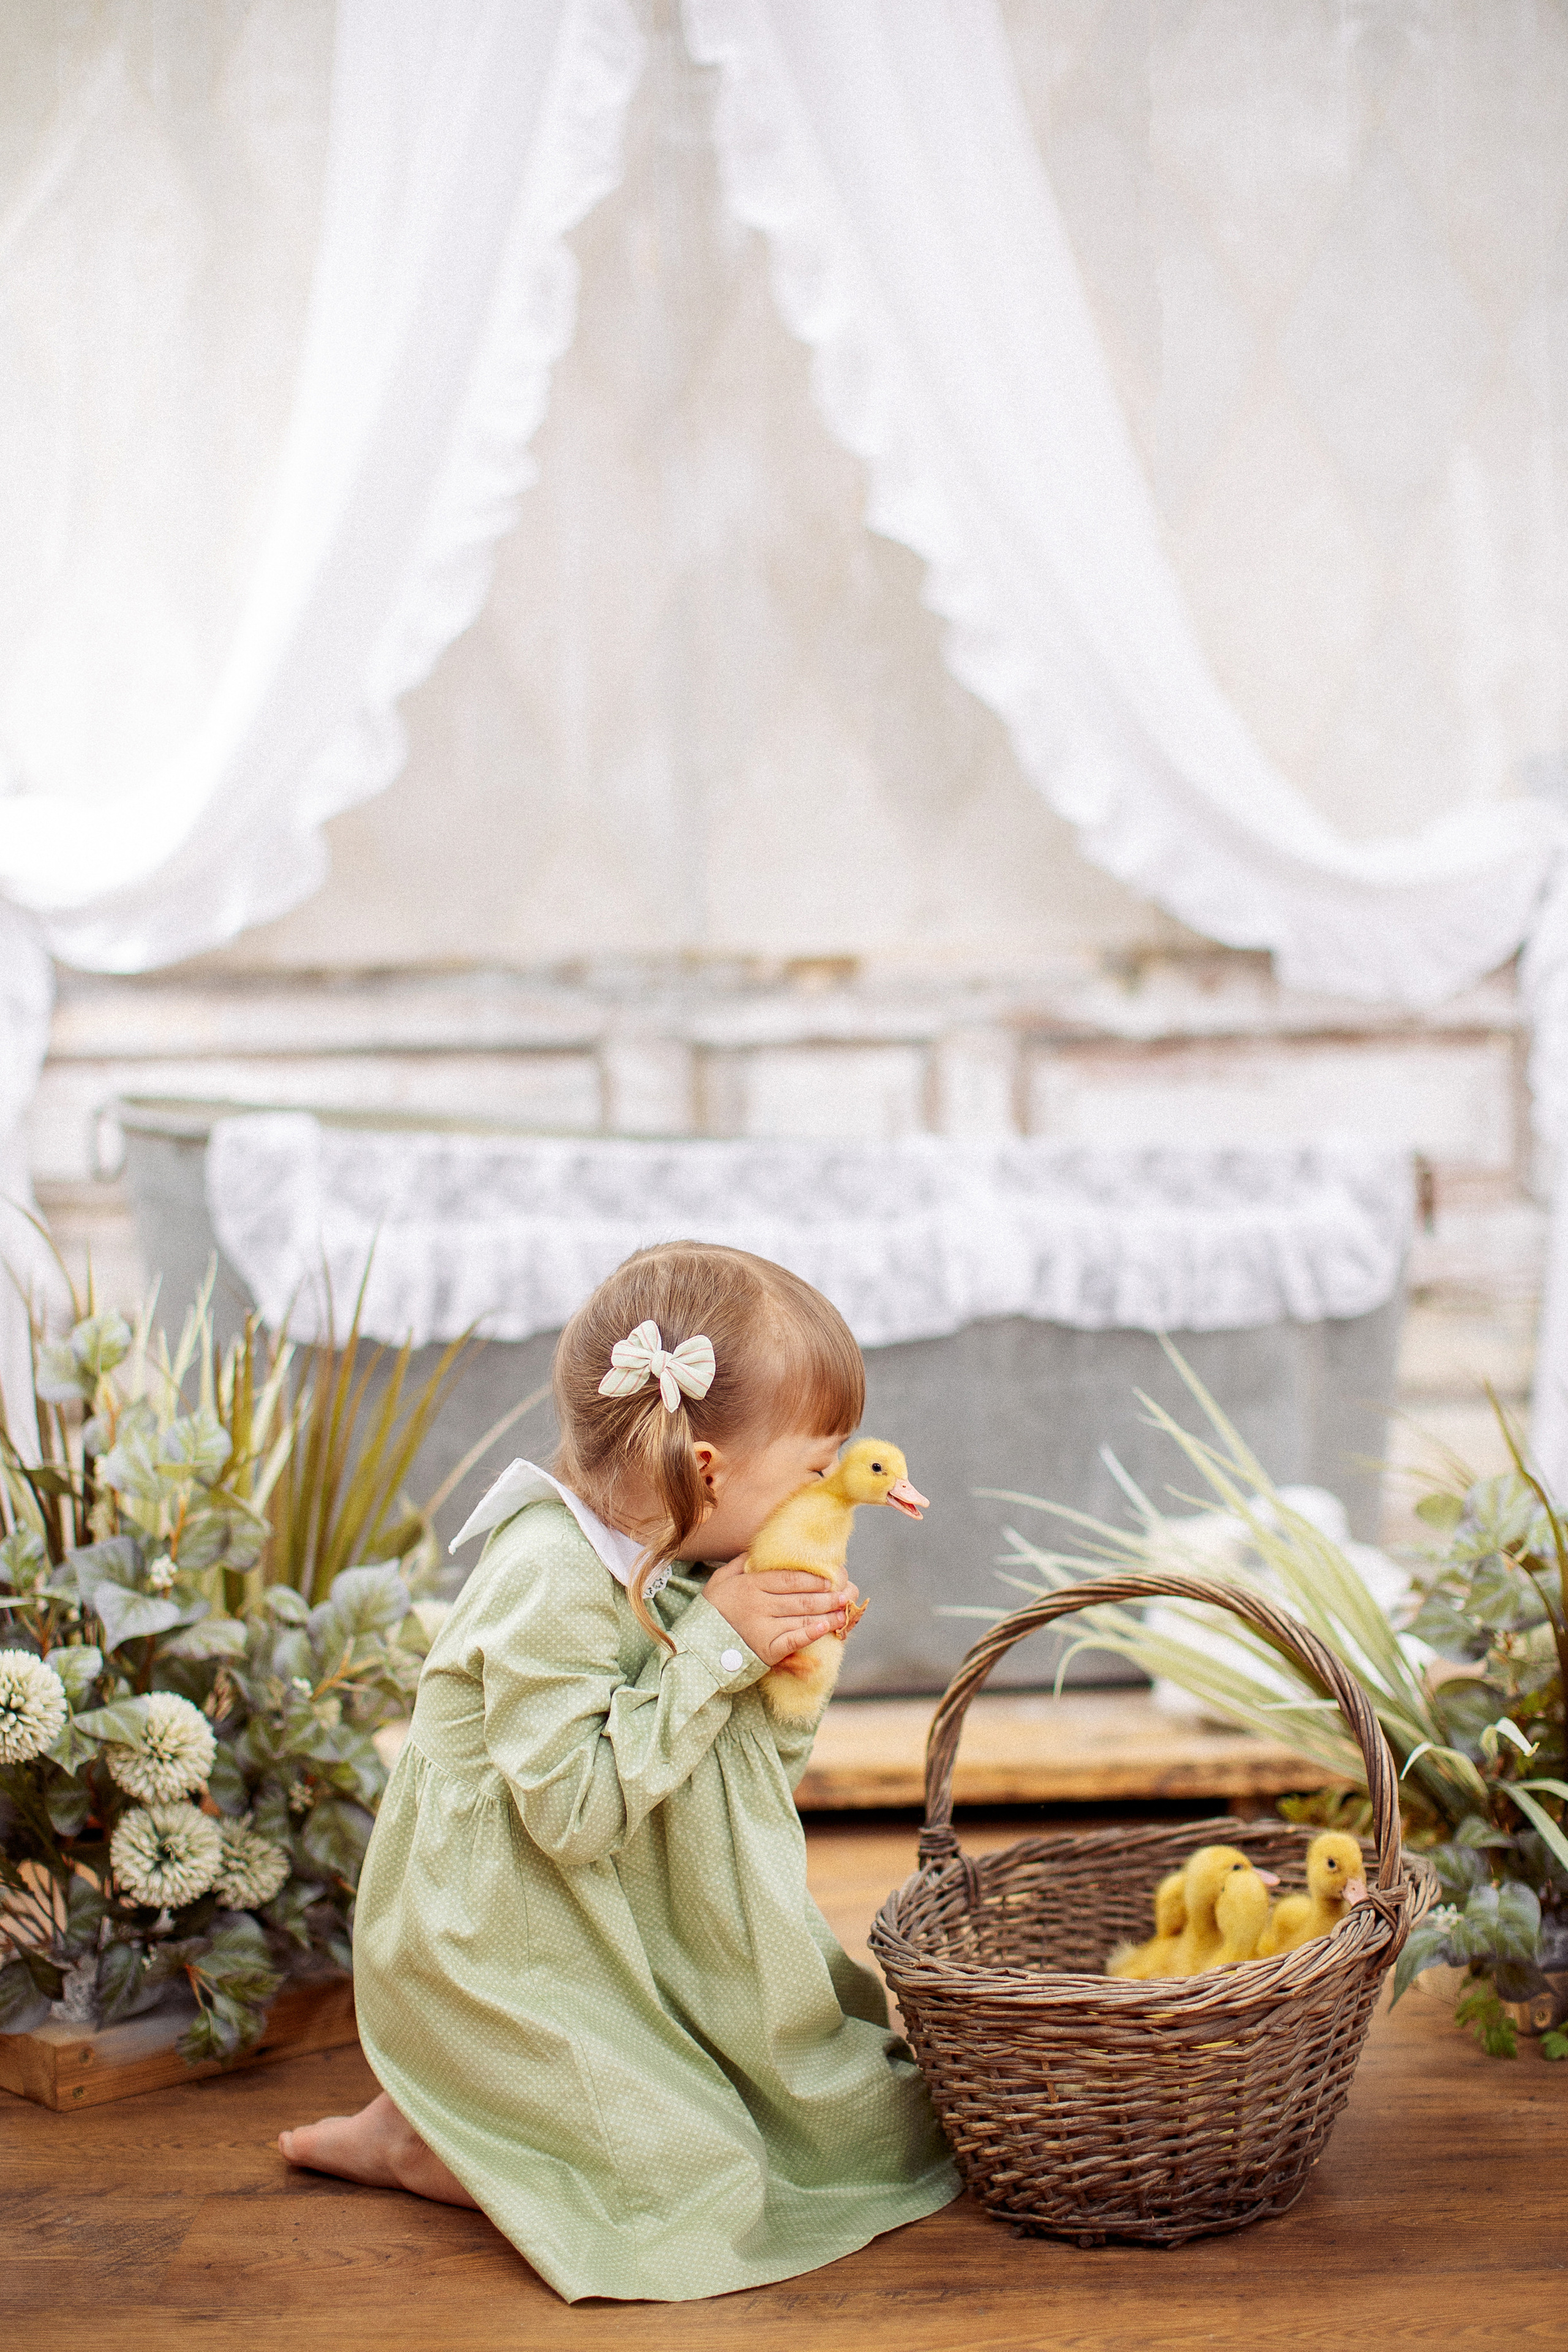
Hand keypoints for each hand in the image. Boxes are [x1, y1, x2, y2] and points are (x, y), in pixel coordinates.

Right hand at [703, 1556, 859, 1667]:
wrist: (696, 1648)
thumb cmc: (711, 1612)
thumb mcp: (720, 1580)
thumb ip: (740, 1563)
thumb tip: (758, 1550)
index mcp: (751, 1584)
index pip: (790, 1578)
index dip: (814, 1577)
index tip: (832, 1576)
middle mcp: (760, 1604)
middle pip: (802, 1597)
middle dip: (829, 1595)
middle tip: (849, 1591)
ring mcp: (764, 1627)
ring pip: (803, 1617)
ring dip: (828, 1613)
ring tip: (845, 1609)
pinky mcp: (767, 1649)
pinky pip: (794, 1639)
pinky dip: (812, 1633)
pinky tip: (826, 1627)